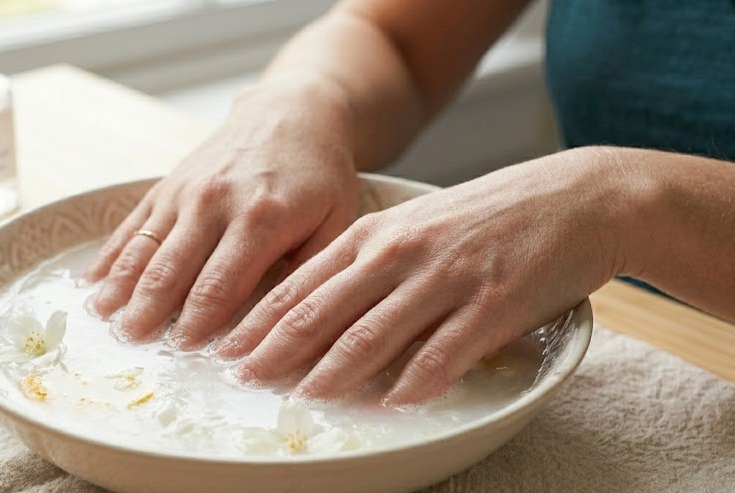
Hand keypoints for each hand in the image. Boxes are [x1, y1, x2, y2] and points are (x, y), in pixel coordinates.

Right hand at [86, 83, 359, 348]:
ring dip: (122, 287)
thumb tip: (297, 326)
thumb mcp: (337, 220)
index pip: (221, 284)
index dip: (199, 322)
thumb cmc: (319, 176)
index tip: (183, 354)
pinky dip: (110, 255)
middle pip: (172, 269)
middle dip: (149, 311)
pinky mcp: (166, 185)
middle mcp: (214, 202)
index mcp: (261, 218)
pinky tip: (91, 283)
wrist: (290, 112)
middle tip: (131, 346)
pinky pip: (132, 224)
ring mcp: (184, 191)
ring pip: (144, 247)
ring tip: (104, 322)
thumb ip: (315, 271)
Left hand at [216, 147, 624, 404]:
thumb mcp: (413, 229)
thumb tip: (314, 318)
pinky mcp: (492, 303)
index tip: (228, 353)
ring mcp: (445, 277)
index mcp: (374, 234)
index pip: (299, 285)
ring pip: (372, 334)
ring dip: (330, 373)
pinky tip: (391, 404)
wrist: (574, 198)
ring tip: (299, 401)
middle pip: (322, 311)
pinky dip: (413, 381)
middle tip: (242, 382)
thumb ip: (366, 267)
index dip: (258, 322)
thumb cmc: (486, 217)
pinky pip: (443, 351)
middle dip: (275, 351)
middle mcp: (399, 252)